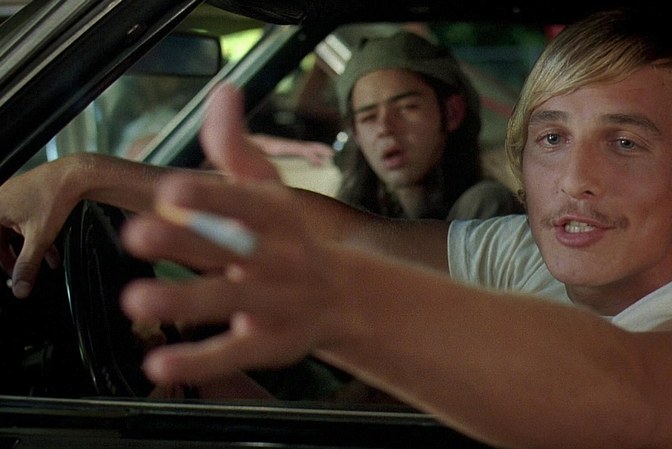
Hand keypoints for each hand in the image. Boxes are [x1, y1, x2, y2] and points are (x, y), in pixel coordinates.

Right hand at [0, 159, 80, 296]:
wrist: (74, 176)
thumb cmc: (53, 196)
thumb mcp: (39, 238)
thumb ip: (27, 264)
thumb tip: (20, 287)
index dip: (3, 260)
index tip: (9, 274)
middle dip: (11, 259)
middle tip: (18, 274)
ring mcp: (10, 200)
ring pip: (11, 233)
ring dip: (25, 251)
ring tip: (37, 265)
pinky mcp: (24, 200)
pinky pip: (22, 224)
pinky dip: (33, 239)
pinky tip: (50, 253)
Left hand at [120, 83, 340, 385]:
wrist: (349, 298)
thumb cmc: (292, 238)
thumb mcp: (270, 191)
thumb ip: (237, 147)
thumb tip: (223, 92)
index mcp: (277, 217)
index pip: (245, 203)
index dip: (212, 196)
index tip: (173, 189)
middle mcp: (278, 258)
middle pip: (231, 248)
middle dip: (186, 242)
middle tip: (138, 235)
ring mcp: (275, 302)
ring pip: (229, 301)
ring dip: (185, 301)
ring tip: (136, 299)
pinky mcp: (270, 342)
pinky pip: (234, 352)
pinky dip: (198, 362)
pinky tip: (159, 363)